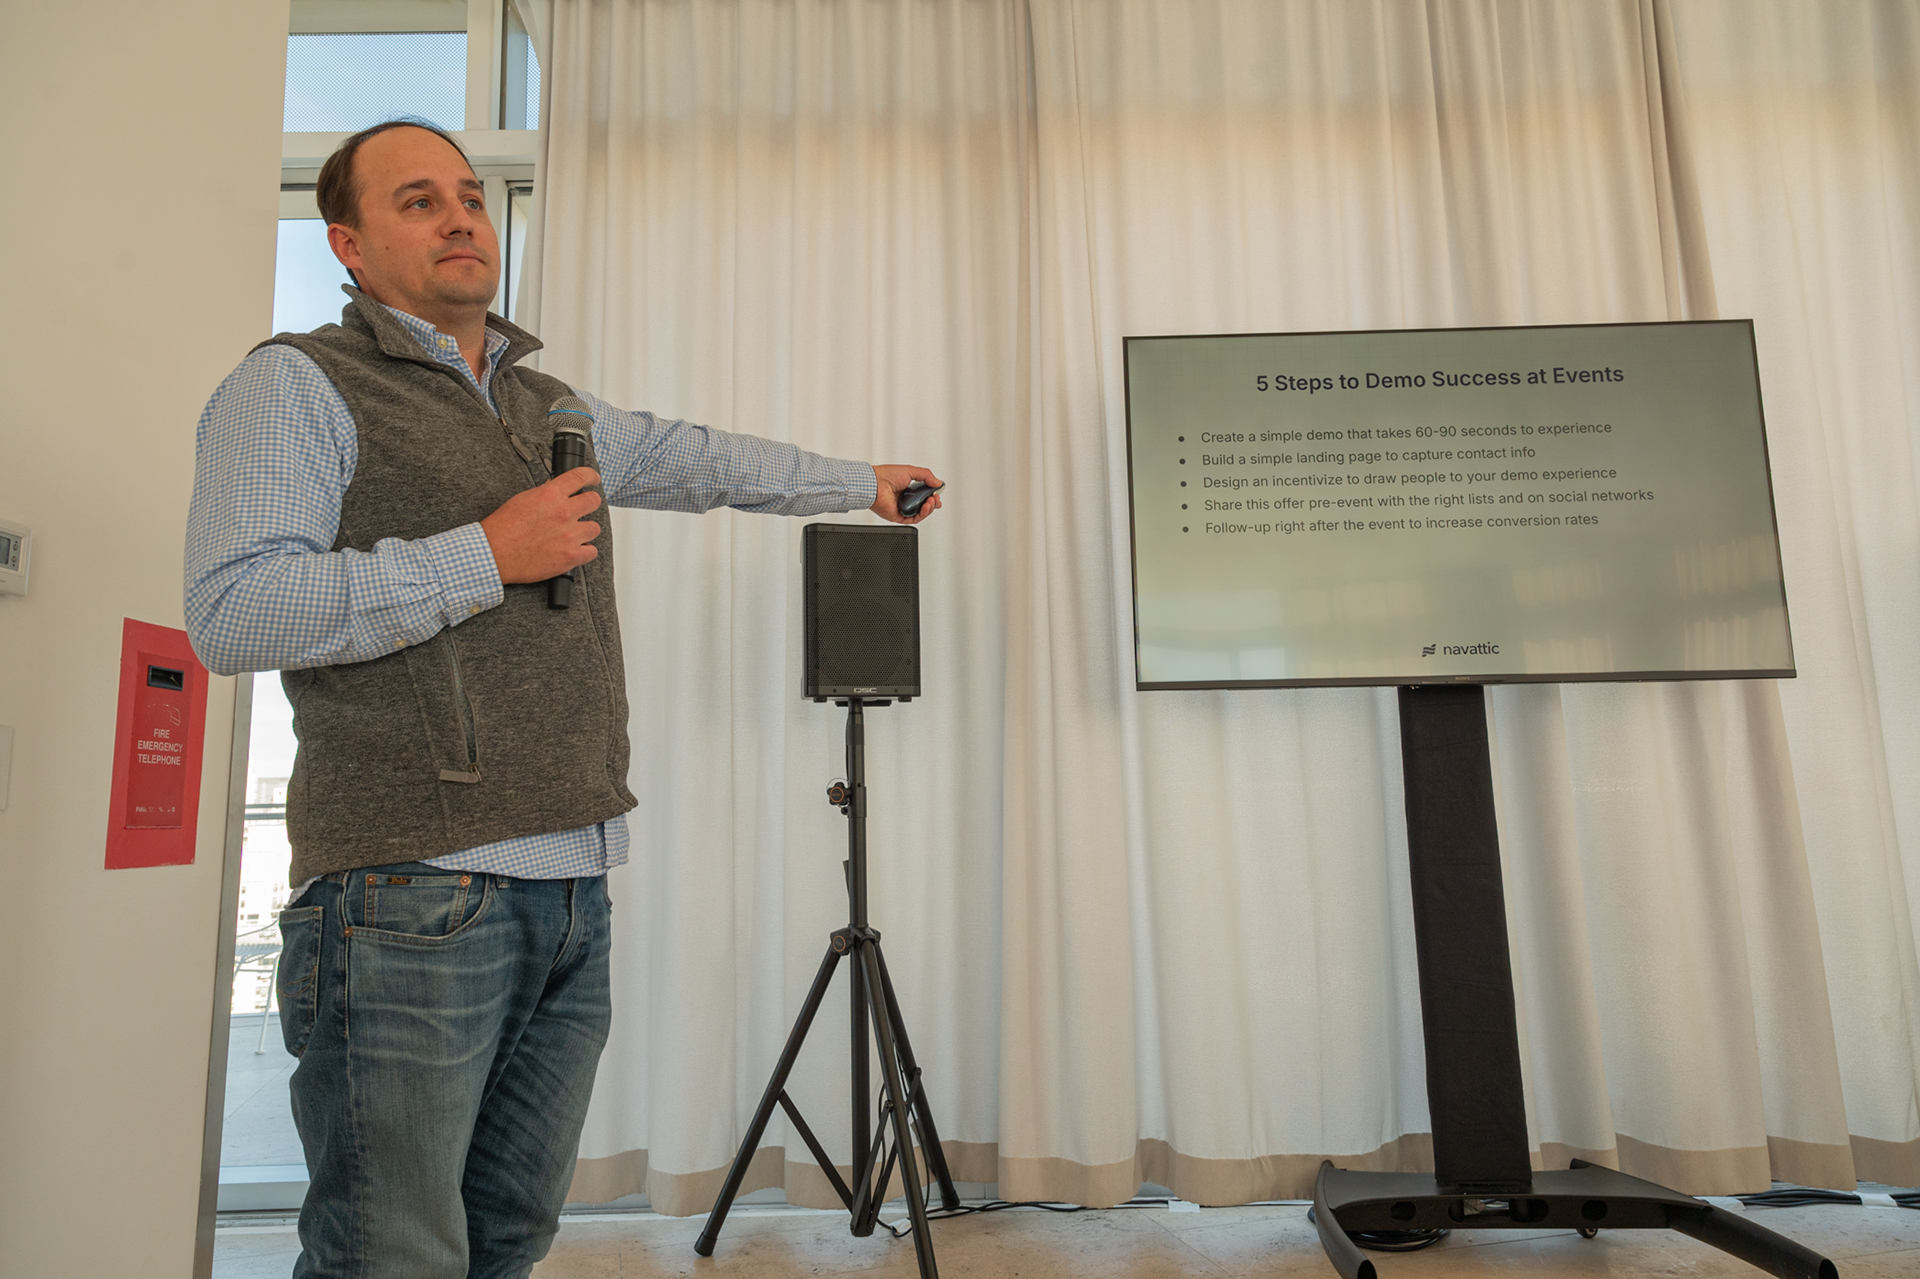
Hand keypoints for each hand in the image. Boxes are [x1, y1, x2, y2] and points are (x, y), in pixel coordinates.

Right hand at [480, 468, 603, 582]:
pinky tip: (574, 550)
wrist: (495, 554)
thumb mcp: (522, 500)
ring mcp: (569, 535)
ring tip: (572, 534)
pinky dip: (584, 551)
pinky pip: (592, 551)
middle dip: (589, 503)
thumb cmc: (503, 529)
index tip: (593, 479)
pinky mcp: (571, 556)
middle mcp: (563, 513)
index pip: (580, 477)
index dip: (591, 476)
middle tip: (583, 509)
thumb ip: (545, 494)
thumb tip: (556, 490)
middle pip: (593, 501)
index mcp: (550, 495)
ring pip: (594, 528)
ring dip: (585, 531)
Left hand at [870, 465, 943, 523]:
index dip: (932, 495)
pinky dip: (922, 514)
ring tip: (931, 501)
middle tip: (935, 498)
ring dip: (929, 508)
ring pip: (920, 513)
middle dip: (933, 502)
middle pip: (924, 504)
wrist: (875, 485)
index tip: (937, 493)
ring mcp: (902, 507)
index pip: (923, 494)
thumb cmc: (886, 476)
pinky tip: (925, 507)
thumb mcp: (910, 470)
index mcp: (906, 487)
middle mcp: (904, 498)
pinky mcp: (899, 516)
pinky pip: (913, 519)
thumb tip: (938, 482)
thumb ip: (926, 475)